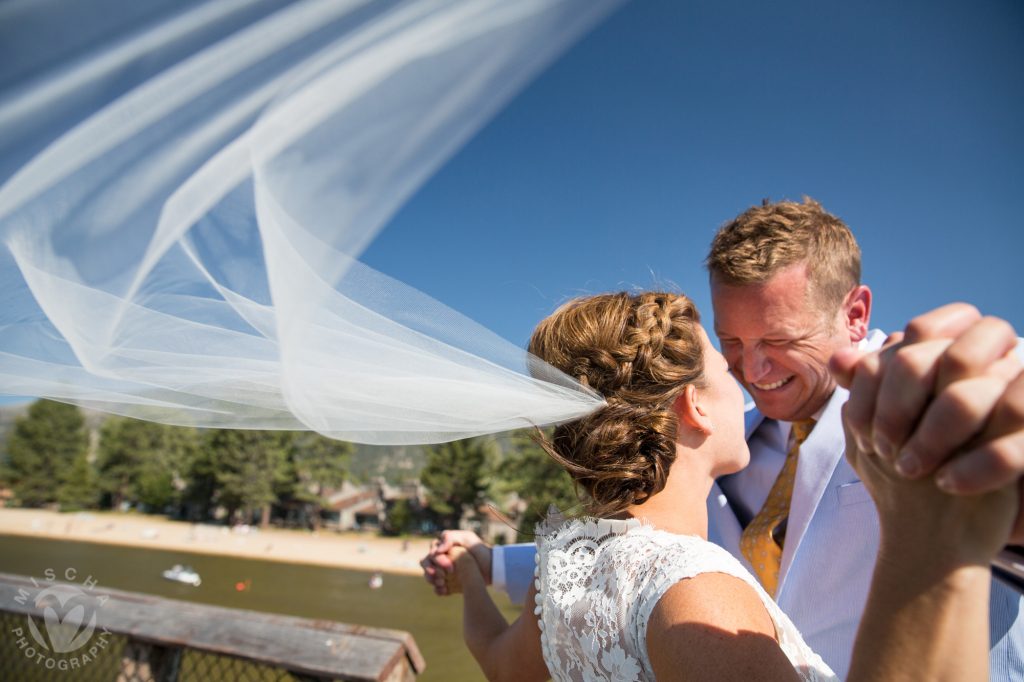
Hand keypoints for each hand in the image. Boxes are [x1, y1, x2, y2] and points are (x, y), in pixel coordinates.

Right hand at [420, 530, 491, 595]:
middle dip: (430, 570)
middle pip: (425, 563)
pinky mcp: (447, 583)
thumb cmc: (480, 550)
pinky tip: (444, 591)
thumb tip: (437, 550)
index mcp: (443, 546)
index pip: (432, 552)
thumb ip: (451, 537)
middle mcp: (440, 558)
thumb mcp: (468, 538)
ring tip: (442, 584)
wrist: (491, 568)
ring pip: (428, 575)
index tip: (451, 568)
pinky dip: (438, 590)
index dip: (439, 561)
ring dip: (431, 580)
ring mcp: (442, 571)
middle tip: (442, 577)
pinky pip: (436, 587)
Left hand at [832, 303, 1023, 539]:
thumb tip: (838, 361)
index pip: (922, 330)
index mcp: (960, 349)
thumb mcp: (883, 424)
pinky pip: (1010, 449)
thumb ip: (866, 385)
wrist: (958, 523)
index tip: (860, 420)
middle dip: (900, 408)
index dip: (882, 372)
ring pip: (969, 399)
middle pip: (945, 358)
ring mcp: (1020, 398)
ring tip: (909, 470)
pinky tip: (947, 484)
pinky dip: (972, 468)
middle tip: (884, 451)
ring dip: (930, 438)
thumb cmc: (920, 462)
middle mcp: (999, 365)